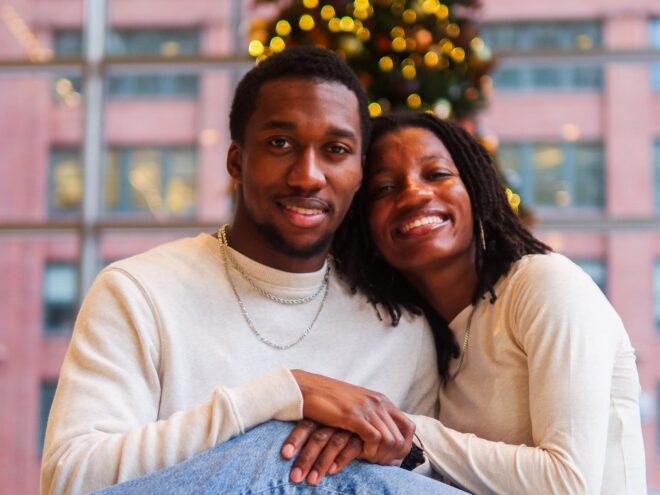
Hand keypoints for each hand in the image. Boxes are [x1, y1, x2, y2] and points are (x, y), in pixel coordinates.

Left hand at [281, 420, 362, 483]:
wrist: (376, 422)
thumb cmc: (345, 428)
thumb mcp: (328, 426)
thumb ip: (315, 434)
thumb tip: (287, 450)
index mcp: (324, 415)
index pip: (307, 424)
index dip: (295, 438)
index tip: (284, 455)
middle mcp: (336, 421)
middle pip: (318, 437)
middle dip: (305, 457)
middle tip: (294, 477)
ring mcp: (351, 428)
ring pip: (334, 443)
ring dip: (321, 463)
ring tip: (311, 481)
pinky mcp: (365, 437)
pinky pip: (352, 448)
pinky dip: (341, 459)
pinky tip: (332, 472)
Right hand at [290, 370, 413, 462]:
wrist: (306, 388)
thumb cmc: (326, 401)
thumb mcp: (355, 406)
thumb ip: (369, 416)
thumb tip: (380, 436)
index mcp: (381, 400)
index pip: (408, 427)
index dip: (404, 446)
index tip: (391, 457)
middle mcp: (378, 403)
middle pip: (401, 437)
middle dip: (392, 456)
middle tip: (378, 464)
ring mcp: (367, 408)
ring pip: (390, 440)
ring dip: (381, 455)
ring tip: (368, 461)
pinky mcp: (354, 416)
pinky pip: (375, 439)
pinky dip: (370, 451)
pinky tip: (359, 455)